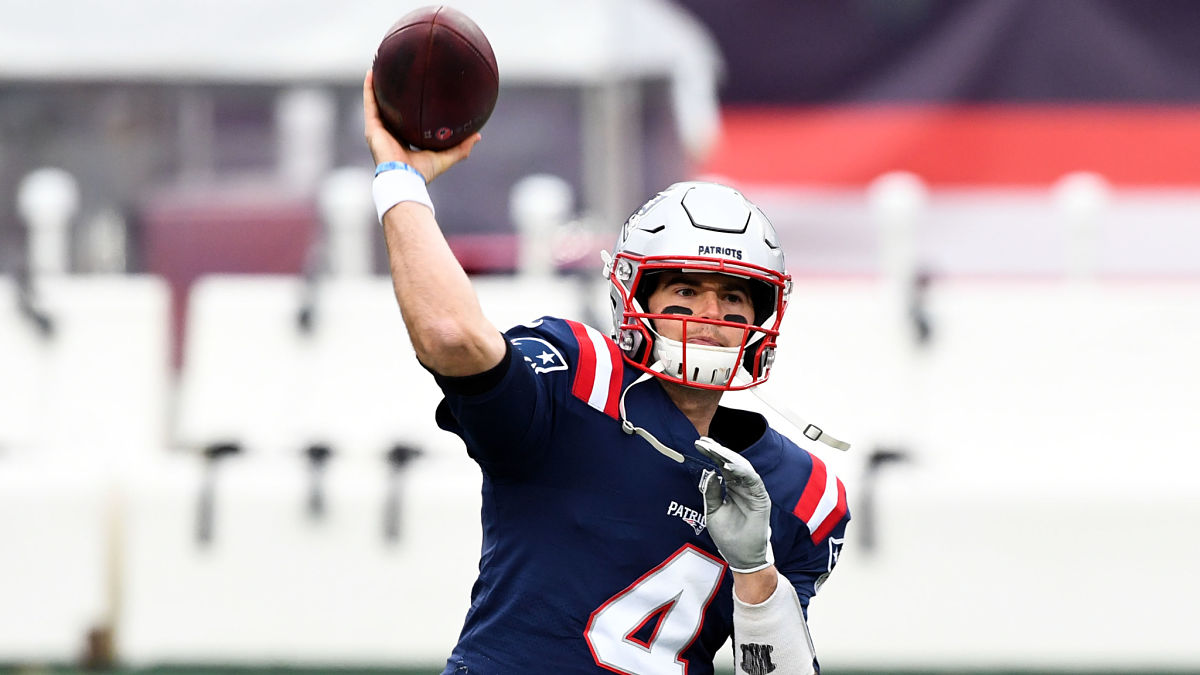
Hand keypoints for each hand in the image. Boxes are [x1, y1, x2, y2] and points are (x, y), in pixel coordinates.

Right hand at [362, 70, 480, 183]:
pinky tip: (371, 71)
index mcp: (404, 140)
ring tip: (380, 65)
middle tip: (398, 74)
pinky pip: (369, 103)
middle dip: (392, 93)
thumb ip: (461, 147)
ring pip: (376, 102)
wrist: (404, 179)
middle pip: (390, 109)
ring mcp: (379, 130)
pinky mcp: (371, 128)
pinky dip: (369, 88)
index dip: (409, 108)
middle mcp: (390, 134)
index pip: (406, 121)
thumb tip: (478, 135)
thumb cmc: (423, 172)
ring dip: (377, 85)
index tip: (415, 93)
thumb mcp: (446, 157)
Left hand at [695, 437, 773, 573]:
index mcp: (731, 488)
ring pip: (742, 468)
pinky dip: (742, 471)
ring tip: (714, 450)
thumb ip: (711, 493)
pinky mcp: (761, 498)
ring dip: (728, 457)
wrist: (741, 557)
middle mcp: (742, 487)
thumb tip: (710, 473)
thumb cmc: (728, 536)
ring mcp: (752, 491)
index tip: (698, 445)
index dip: (711, 455)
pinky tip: (729, 465)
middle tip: (704, 442)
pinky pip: (752, 480)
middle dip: (718, 451)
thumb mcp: (713, 512)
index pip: (721, 466)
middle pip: (731, 463)